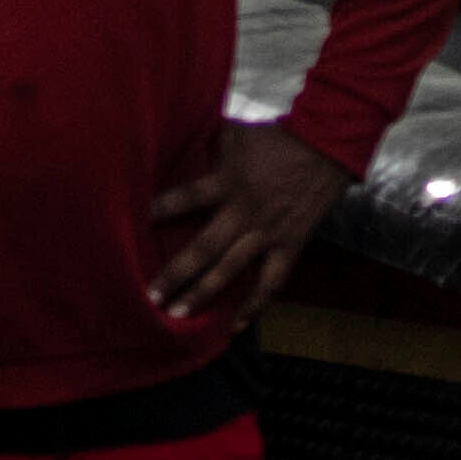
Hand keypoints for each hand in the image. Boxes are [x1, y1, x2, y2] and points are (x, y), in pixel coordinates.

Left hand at [145, 123, 343, 335]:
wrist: (330, 141)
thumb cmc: (283, 133)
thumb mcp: (239, 133)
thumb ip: (212, 146)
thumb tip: (182, 138)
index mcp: (228, 181)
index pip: (184, 199)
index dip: (156, 212)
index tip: (130, 227)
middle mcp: (244, 212)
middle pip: (202, 249)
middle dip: (174, 274)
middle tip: (149, 297)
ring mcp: (268, 232)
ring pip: (230, 270)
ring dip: (202, 294)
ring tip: (178, 314)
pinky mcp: (291, 244)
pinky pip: (271, 282)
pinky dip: (254, 306)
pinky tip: (236, 326)